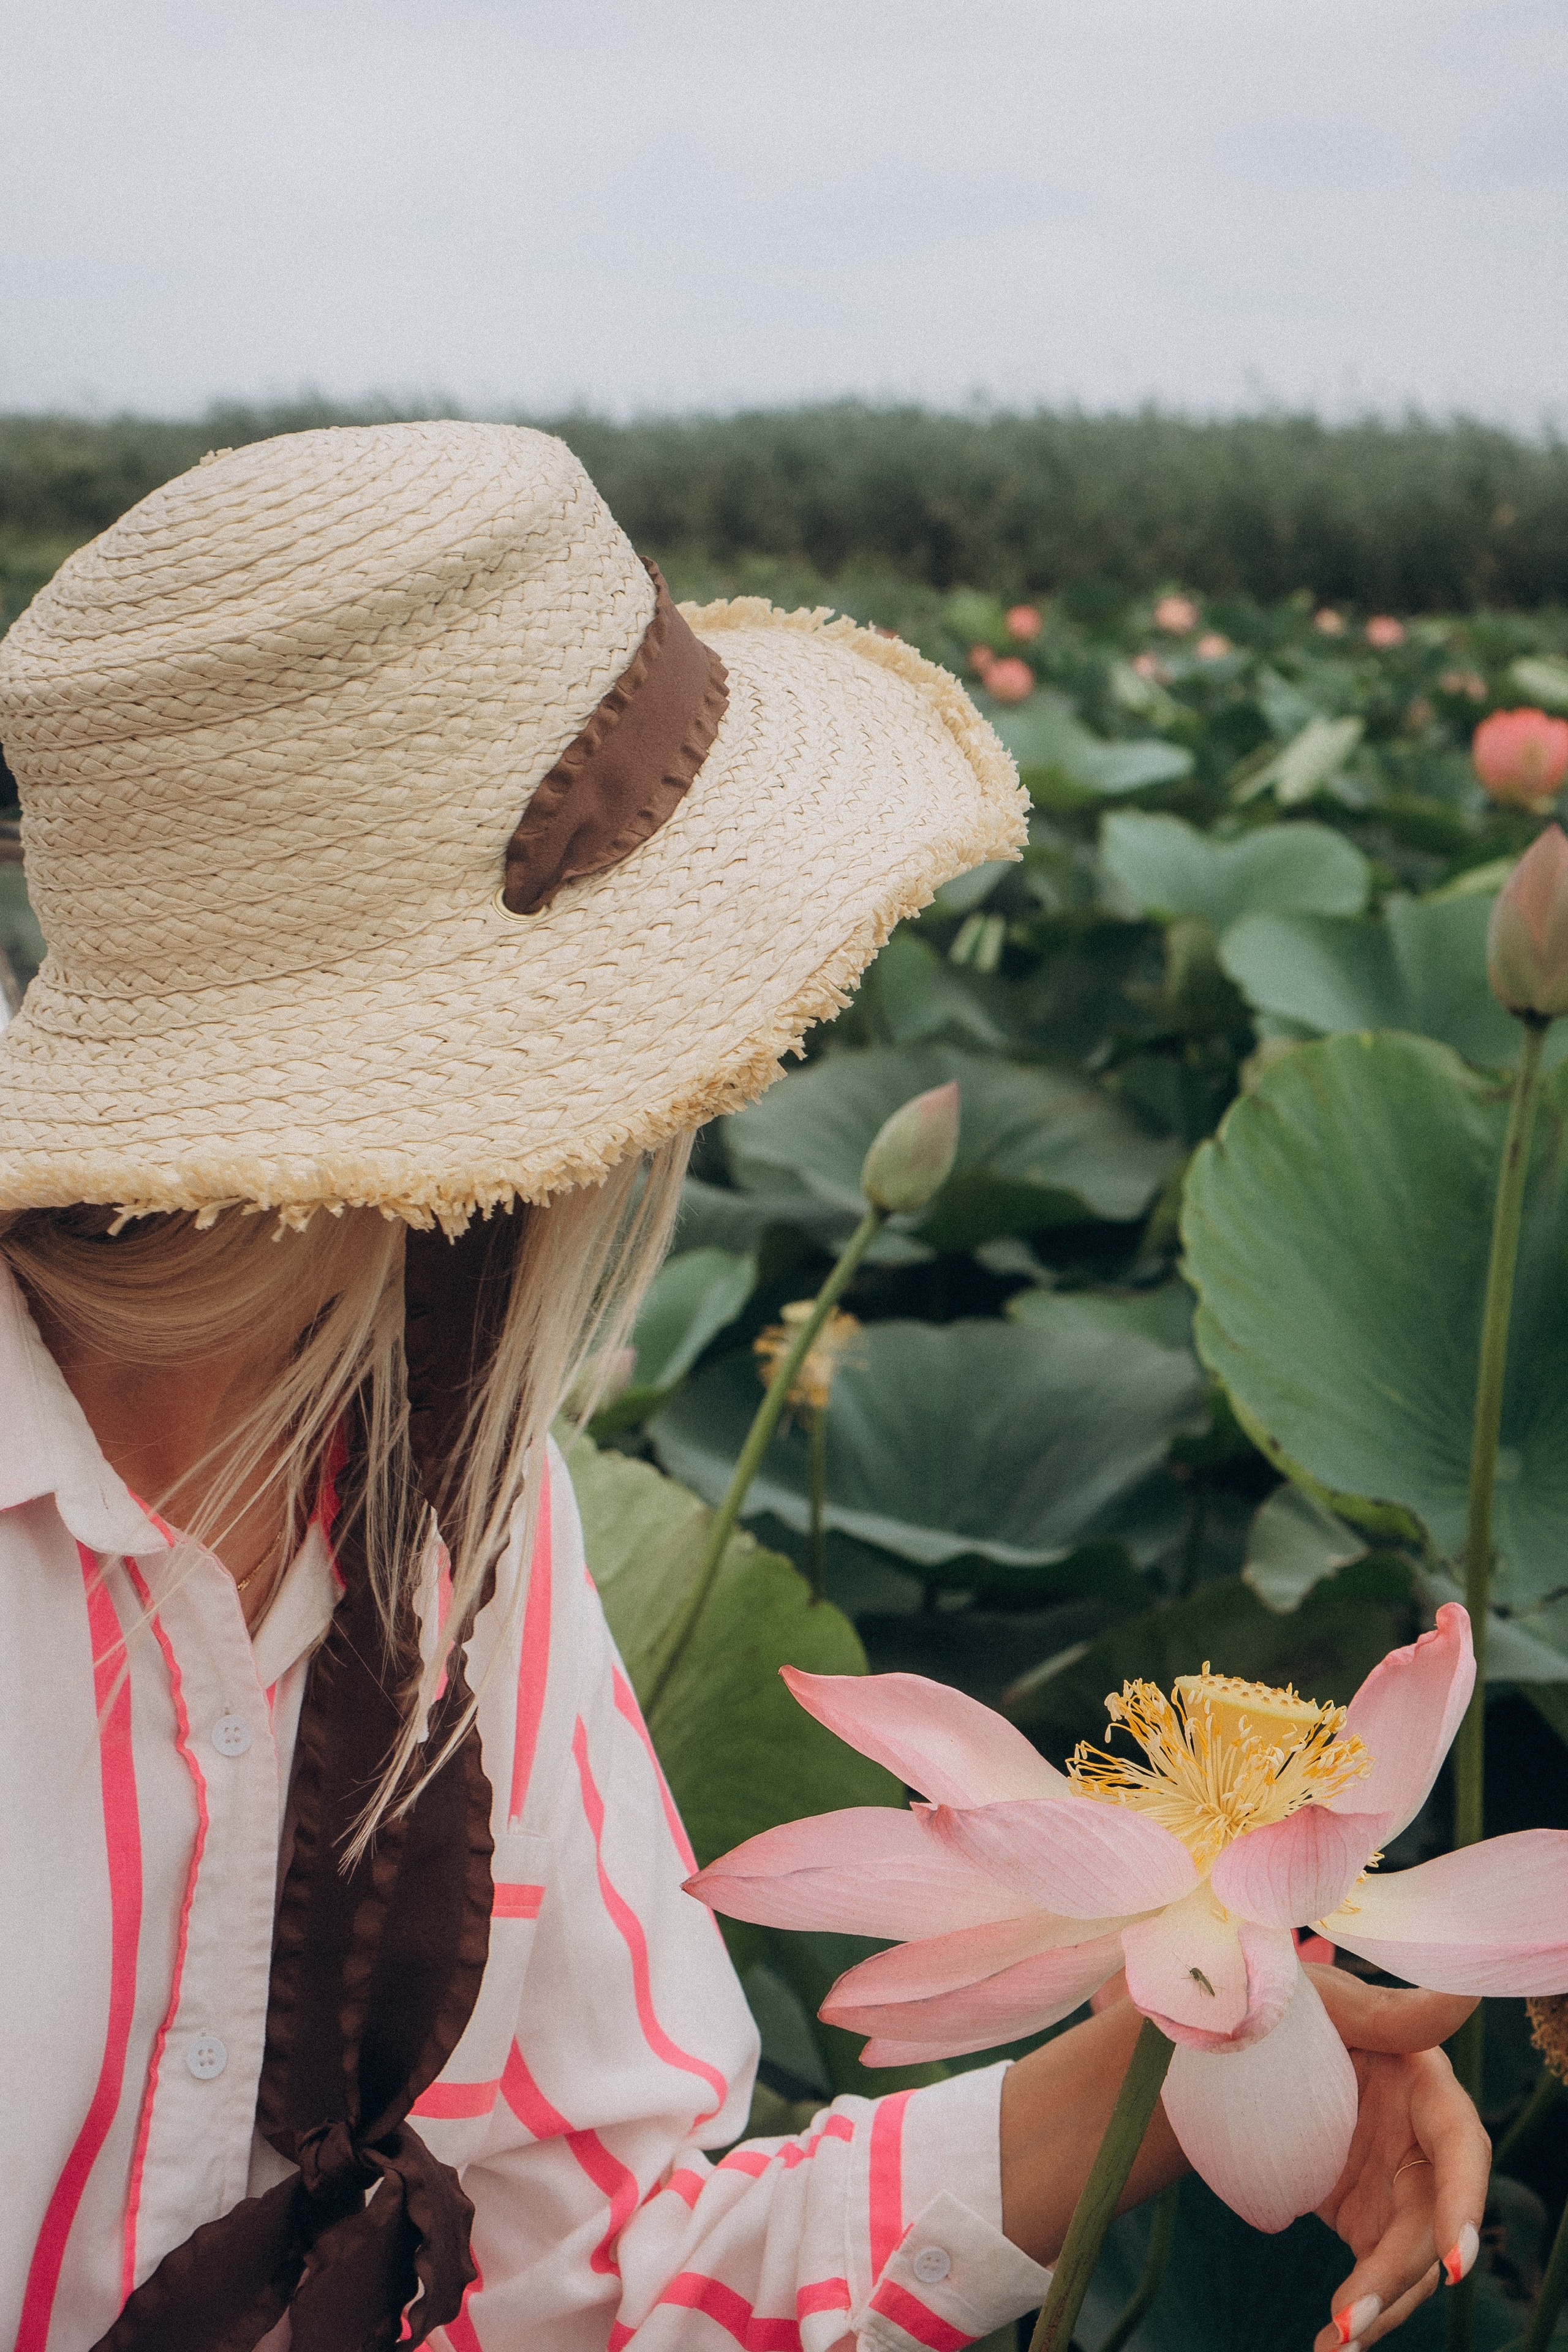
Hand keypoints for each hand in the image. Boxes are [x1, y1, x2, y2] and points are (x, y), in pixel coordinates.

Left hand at [1308, 1968, 1489, 2350]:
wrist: (1225, 2049)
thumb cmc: (1277, 2007)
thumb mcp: (1322, 2004)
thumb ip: (1391, 2012)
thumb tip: (1465, 1996)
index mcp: (1420, 2079)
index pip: (1461, 2148)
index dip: (1463, 2204)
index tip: (1452, 2264)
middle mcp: (1419, 2138)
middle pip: (1433, 2221)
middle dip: (1399, 2276)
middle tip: (1350, 2322)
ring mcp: (1394, 2183)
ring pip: (1410, 2260)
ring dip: (1379, 2307)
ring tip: (1334, 2345)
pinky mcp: (1365, 2217)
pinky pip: (1376, 2273)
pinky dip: (1360, 2310)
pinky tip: (1332, 2342)